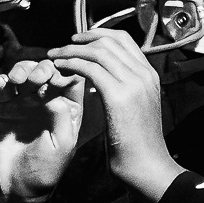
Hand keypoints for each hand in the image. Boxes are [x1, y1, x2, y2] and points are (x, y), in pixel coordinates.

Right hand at [0, 58, 85, 202]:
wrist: (14, 188)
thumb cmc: (43, 170)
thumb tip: (55, 92)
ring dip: (21, 69)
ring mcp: (21, 103)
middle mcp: (44, 102)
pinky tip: (0, 83)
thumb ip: (63, 116)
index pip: (70, 79)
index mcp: (66, 110)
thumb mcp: (62, 145)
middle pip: (45, 72)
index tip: (57, 76)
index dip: (65, 71)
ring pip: (22, 73)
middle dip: (42, 68)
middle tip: (37, 77)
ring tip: (17, 78)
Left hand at [46, 26, 180, 202]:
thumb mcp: (132, 109)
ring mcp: (134, 83)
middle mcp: (144, 74)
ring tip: (54, 57)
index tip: (78, 41)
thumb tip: (101, 80)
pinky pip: (91, 68)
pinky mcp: (119, 95)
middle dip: (81, 39)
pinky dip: (72, 64)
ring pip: (98, 51)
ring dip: (72, 51)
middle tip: (62, 47)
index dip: (97, 35)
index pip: (123, 40)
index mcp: (148, 75)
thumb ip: (122, 89)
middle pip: (110, 40)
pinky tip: (60, 70)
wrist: (148, 167)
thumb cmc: (136, 145)